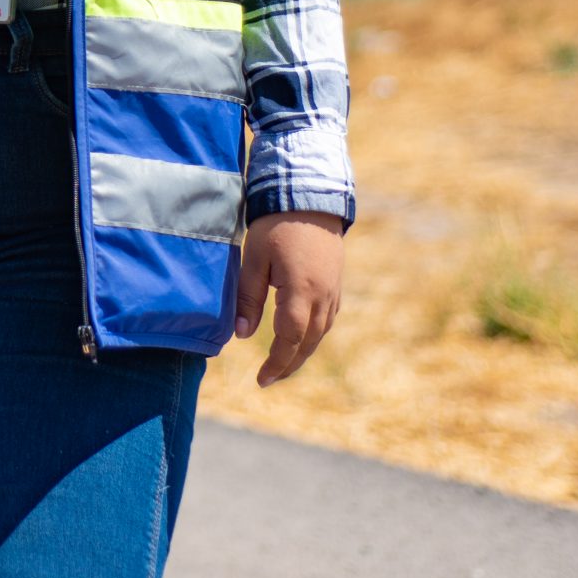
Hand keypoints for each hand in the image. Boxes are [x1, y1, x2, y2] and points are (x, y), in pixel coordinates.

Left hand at [235, 210, 344, 386]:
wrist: (310, 198)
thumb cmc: (277, 225)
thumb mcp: (254, 258)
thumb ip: (248, 297)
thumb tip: (241, 334)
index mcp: (301, 291)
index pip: (290, 338)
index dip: (276, 362)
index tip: (261, 379)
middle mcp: (323, 297)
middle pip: (308, 343)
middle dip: (288, 364)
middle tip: (268, 380)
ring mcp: (333, 292)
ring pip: (320, 333)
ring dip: (302, 353)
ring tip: (282, 365)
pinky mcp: (336, 285)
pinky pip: (327, 320)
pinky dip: (313, 335)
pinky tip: (301, 339)